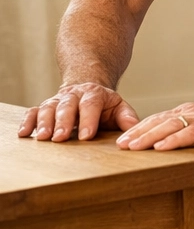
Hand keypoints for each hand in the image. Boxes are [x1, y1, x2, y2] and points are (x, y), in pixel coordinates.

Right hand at [19, 84, 139, 141]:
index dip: (89, 120)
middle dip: (64, 122)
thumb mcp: (119, 107)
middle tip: (61, 138)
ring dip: (45, 123)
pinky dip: (28, 122)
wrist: (88, 90)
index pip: (91, 104)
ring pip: (48, 108)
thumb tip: (134, 127)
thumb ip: (127, 117)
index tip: (87, 136)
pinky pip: (33, 112)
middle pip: (67, 106)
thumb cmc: (105, 105)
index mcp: (94, 94)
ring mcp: (57, 100)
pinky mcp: (45, 107)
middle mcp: (73, 95)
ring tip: (44, 138)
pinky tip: (24, 134)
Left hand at [115, 100, 193, 151]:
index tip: (122, 141)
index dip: (139, 129)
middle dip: (137, 133)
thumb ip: (190, 133)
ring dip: (149, 137)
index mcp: (189, 112)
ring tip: (133, 147)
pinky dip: (174, 140)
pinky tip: (161, 147)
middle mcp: (193, 112)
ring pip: (170, 126)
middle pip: (159, 121)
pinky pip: (191, 134)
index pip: (158, 119)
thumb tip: (166, 147)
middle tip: (119, 145)